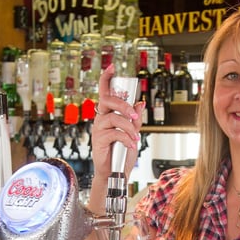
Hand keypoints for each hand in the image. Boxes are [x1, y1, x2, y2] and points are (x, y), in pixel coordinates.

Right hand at [91, 64, 144, 179]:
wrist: (115, 172)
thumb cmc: (122, 151)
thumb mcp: (133, 132)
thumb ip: (136, 118)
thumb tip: (141, 102)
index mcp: (108, 113)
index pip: (105, 92)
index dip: (106, 79)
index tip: (111, 67)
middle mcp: (101, 118)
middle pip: (108, 101)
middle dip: (124, 105)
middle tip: (135, 114)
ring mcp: (98, 129)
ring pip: (114, 118)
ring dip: (129, 127)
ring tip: (135, 137)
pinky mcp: (99, 140)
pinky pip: (114, 133)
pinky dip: (126, 138)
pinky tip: (130, 144)